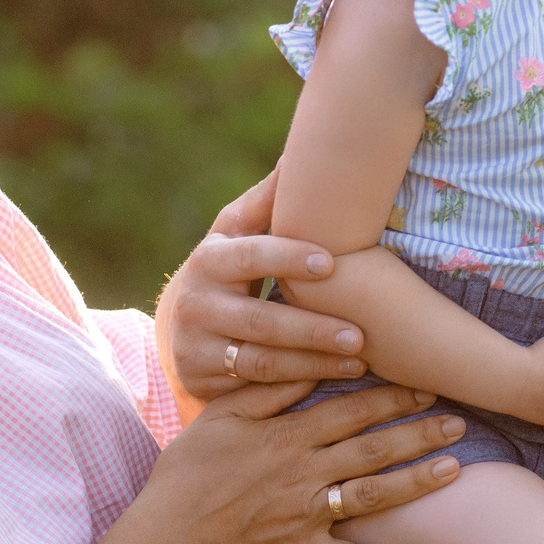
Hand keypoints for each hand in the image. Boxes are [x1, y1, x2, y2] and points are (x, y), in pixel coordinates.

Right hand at [143, 380, 467, 543]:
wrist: (167, 535)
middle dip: (420, 433)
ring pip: (374, 496)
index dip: (392, 395)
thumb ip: (269, 388)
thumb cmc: (189, 470)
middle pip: (374, 448)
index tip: (426, 382)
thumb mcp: (222, 415)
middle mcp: (305, 473)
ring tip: (456, 469)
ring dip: (418, 483)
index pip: (351, 408)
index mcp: (288, 435)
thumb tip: (313, 363)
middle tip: (461, 420)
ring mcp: (307, 515)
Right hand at [158, 169, 369, 415]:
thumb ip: (268, 201)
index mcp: (210, 259)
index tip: (332, 262)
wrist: (184, 326)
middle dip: (312, 328)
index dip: (289, 258)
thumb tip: (299, 154)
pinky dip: (296, 387)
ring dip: (314, 363)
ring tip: (359, 361)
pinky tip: (332, 382)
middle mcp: (196, 303)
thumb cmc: (230, 268)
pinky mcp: (203, 380)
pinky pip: (255, 388)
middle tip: (359, 335)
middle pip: (260, 320)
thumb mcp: (238, 233)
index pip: (250, 256)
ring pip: (261, 360)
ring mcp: (196, 346)